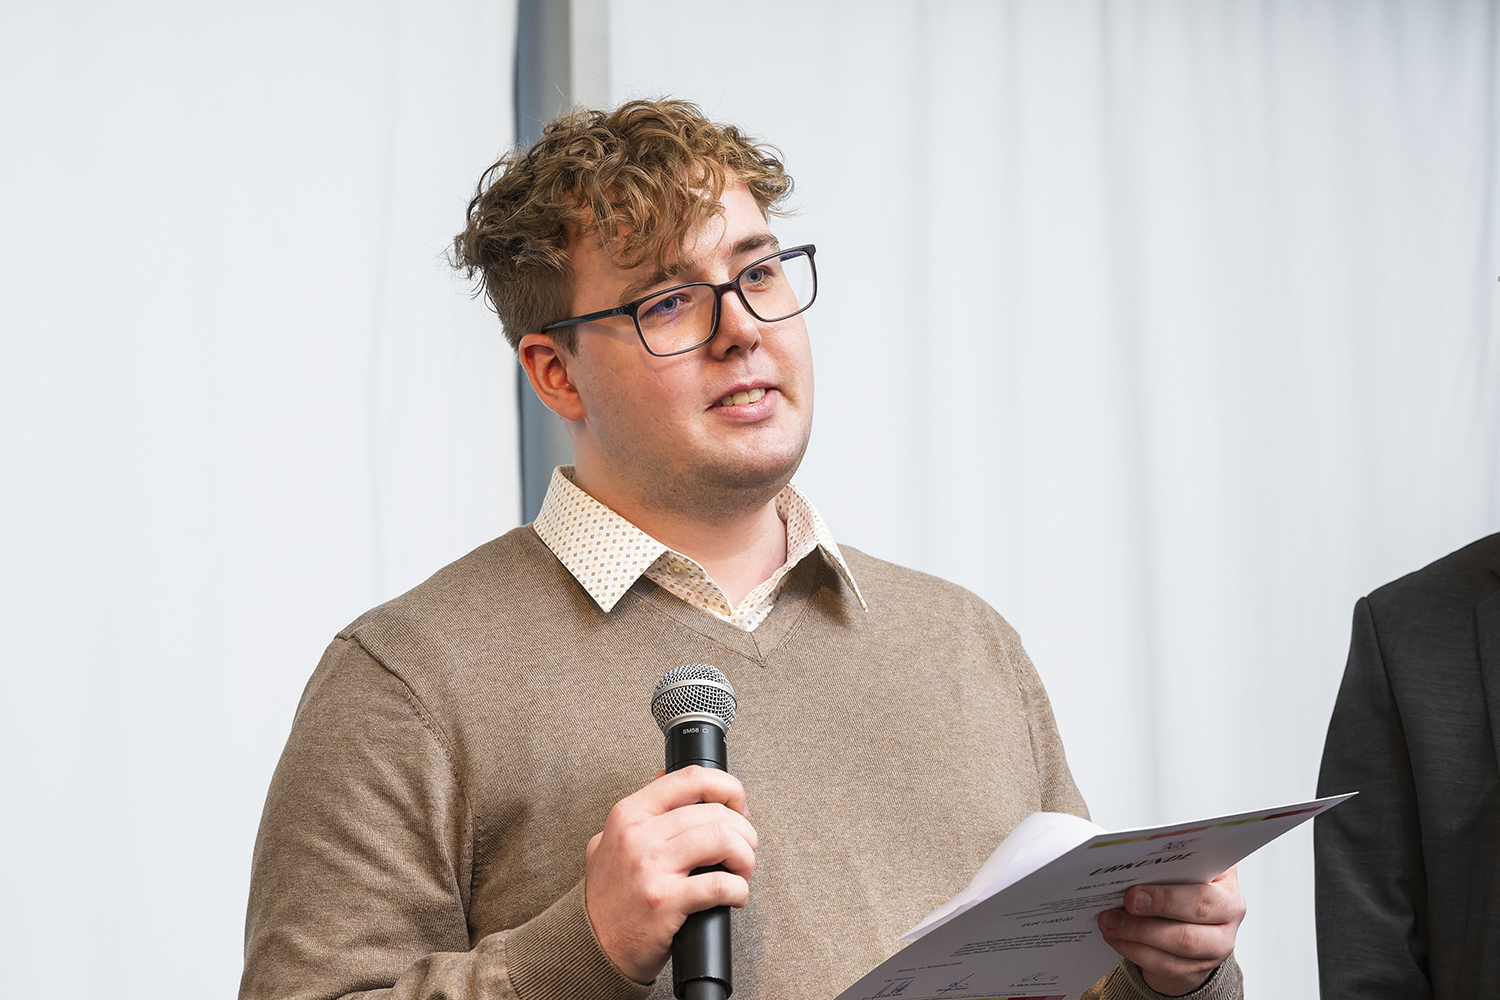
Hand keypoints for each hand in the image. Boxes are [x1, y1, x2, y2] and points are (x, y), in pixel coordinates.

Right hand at [584, 766, 757, 984]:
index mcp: (629, 814)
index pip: (691, 779)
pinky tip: (735, 896)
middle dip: (744, 831)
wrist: (591, 945)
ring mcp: (650, 868)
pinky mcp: (665, 902)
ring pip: (723, 841)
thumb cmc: (608, 897)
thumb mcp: (610, 840)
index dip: (727, 788)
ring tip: (741, 872)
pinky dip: (739, 890)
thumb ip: (639, 811)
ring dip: (745, 858)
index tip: (738, 806)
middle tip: (746, 848)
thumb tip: (663, 777)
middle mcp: (639, 836)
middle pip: (715, 813)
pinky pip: (720, 885)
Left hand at [1096, 866, 1244, 994]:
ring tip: (1110, 924)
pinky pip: (1168, 965)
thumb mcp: (1180, 867)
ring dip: (1138, 935)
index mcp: (1225, 881)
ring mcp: (1218, 944)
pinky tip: (1117, 939)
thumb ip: (1161, 864)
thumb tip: (1122, 866)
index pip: (1204, 889)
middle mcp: (1229, 913)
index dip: (1168, 896)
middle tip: (1120, 909)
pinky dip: (1137, 952)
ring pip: (1182, 945)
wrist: (1193, 922)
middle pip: (1195, 917)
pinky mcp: (1199, 967)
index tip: (1133, 895)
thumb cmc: (1183, 885)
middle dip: (1153, 912)